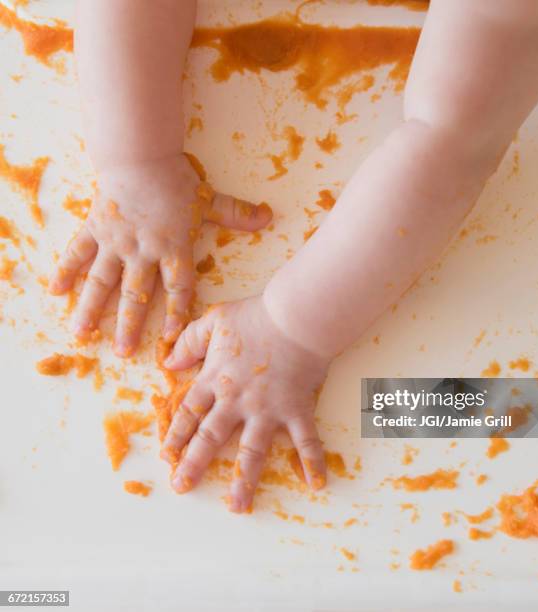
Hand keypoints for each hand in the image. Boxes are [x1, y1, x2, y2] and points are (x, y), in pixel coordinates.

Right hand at [49, 154, 271, 355]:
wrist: (140, 155)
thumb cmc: (177, 180)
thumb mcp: (210, 200)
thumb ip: (237, 214)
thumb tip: (269, 215)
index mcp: (173, 248)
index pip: (178, 288)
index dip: (177, 312)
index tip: (172, 337)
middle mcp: (143, 252)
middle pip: (136, 295)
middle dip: (129, 325)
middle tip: (123, 352)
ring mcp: (116, 243)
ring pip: (102, 282)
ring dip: (93, 309)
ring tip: (82, 334)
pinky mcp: (96, 229)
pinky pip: (78, 253)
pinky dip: (65, 272)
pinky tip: (55, 292)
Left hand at [161, 296, 330, 512]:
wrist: (295, 317)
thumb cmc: (255, 316)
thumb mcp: (214, 321)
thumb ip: (189, 342)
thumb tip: (168, 362)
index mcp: (216, 379)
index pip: (190, 412)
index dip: (176, 434)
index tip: (166, 456)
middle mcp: (237, 401)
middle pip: (211, 437)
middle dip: (194, 464)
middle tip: (182, 487)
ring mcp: (267, 409)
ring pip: (252, 451)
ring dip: (243, 480)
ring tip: (237, 507)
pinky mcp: (296, 409)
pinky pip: (306, 439)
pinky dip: (313, 461)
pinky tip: (317, 483)